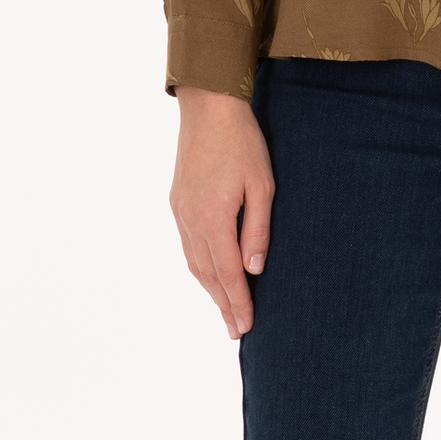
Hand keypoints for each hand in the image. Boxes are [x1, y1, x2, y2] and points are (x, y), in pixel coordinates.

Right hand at [169, 86, 275, 338]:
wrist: (208, 108)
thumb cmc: (243, 143)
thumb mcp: (263, 186)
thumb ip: (258, 230)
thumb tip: (254, 269)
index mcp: (214, 218)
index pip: (228, 273)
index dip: (238, 302)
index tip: (246, 327)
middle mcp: (191, 220)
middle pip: (208, 274)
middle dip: (224, 304)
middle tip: (236, 331)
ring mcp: (181, 212)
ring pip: (194, 262)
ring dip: (210, 289)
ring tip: (225, 310)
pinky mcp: (177, 203)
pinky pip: (188, 245)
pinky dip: (200, 267)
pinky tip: (209, 275)